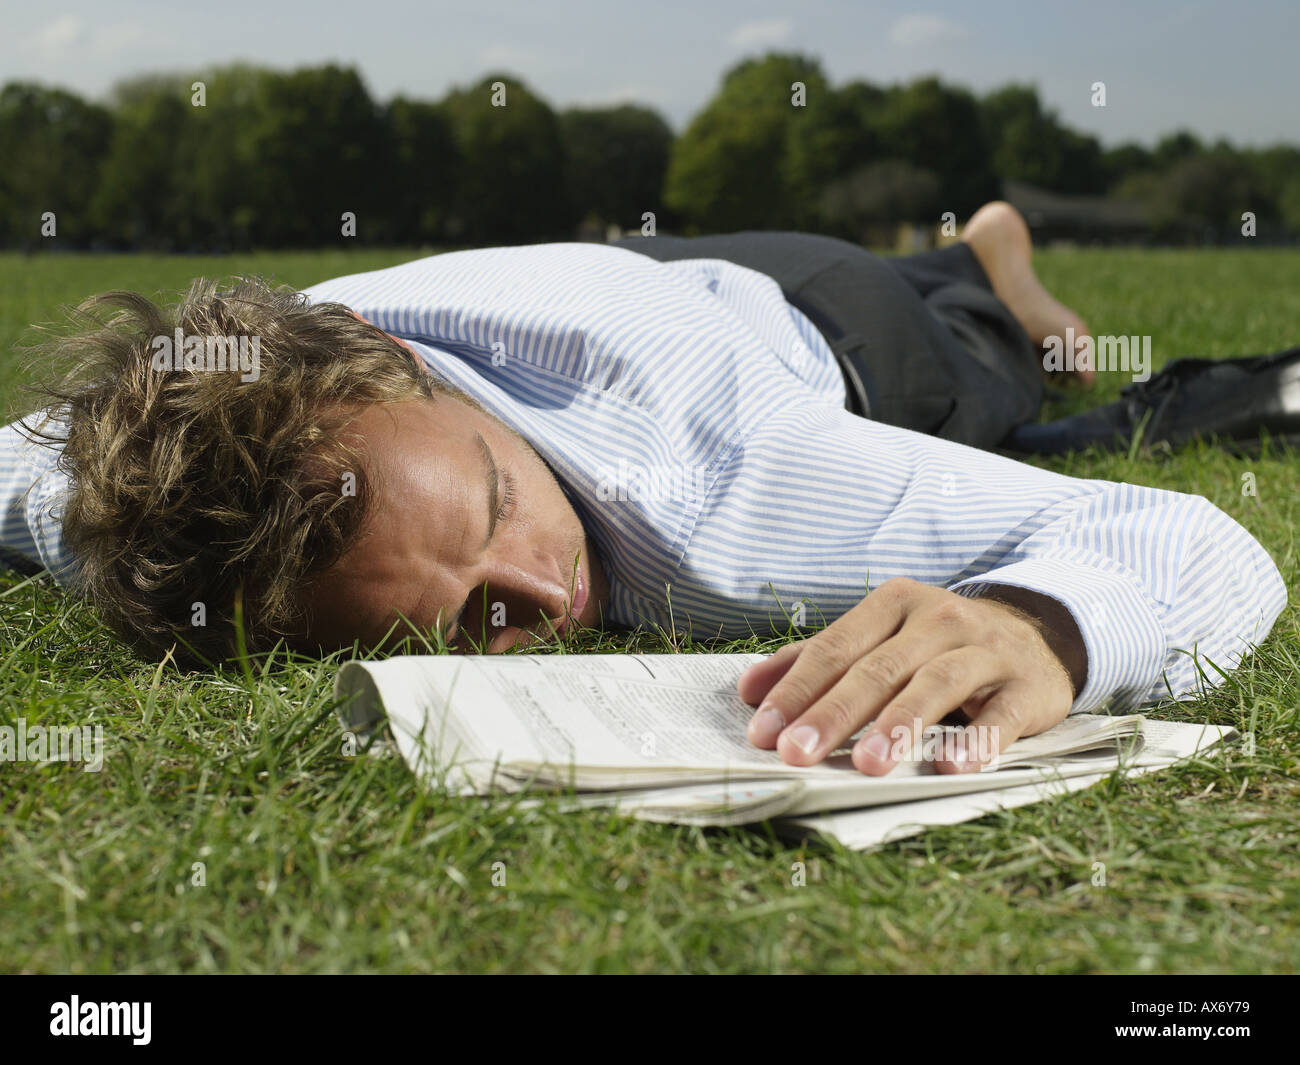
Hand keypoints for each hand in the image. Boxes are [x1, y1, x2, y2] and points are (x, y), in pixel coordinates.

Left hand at [738, 578, 1084, 775]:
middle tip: (798, 753)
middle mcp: (938, 618)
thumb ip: (816, 660)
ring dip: (899, 725)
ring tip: (867, 765)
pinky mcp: (1026, 686)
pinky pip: (1000, 715)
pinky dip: (977, 740)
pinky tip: (951, 767)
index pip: (835, 648)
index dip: (796, 690)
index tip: (763, 731)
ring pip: (936, 684)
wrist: (1036, 637)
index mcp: (894, 604)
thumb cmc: (937, 645)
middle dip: (833, 713)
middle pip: (878, 669)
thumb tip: (749, 690)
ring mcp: (986, 650)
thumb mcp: (880, 639)